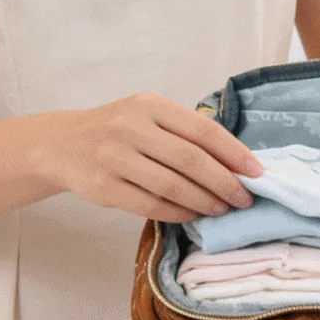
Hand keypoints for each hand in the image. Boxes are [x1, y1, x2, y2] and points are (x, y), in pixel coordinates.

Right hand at [53, 94, 262, 220]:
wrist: (62, 144)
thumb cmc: (116, 130)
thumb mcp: (145, 115)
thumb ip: (181, 131)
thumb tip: (233, 161)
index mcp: (149, 105)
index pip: (202, 129)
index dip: (233, 153)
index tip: (257, 172)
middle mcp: (131, 127)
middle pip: (190, 160)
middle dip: (224, 182)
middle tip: (245, 198)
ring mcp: (115, 157)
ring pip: (172, 186)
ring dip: (204, 201)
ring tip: (222, 209)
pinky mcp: (104, 187)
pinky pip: (151, 205)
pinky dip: (178, 212)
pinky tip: (192, 214)